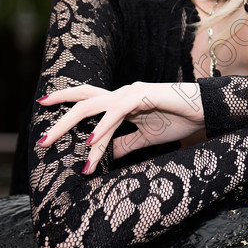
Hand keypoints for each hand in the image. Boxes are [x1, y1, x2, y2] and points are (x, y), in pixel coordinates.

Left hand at [36, 82, 204, 172]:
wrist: (206, 110)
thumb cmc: (180, 120)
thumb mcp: (146, 137)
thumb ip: (123, 143)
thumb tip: (101, 155)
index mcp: (122, 102)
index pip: (88, 100)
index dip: (65, 104)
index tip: (43, 115)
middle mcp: (123, 94)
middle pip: (83, 100)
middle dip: (59, 116)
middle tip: (41, 138)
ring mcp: (132, 93)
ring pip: (94, 106)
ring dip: (71, 124)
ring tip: (53, 140)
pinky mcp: (144, 96)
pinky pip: (118, 112)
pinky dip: (102, 126)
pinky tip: (91, 141)